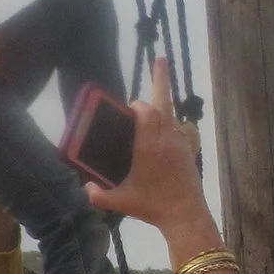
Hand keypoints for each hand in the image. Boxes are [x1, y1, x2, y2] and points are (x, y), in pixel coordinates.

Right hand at [77, 62, 208, 238]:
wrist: (185, 215)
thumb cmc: (152, 207)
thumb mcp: (121, 202)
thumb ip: (98, 196)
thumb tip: (85, 189)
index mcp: (149, 146)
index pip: (145, 111)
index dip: (137, 105)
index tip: (129, 108)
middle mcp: (167, 138)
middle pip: (164, 102)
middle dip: (161, 79)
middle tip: (160, 58)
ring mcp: (180, 143)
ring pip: (173, 114)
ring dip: (165, 103)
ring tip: (160, 87)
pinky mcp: (189, 151)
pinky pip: (182, 128)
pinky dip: (175, 122)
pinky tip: (171, 124)